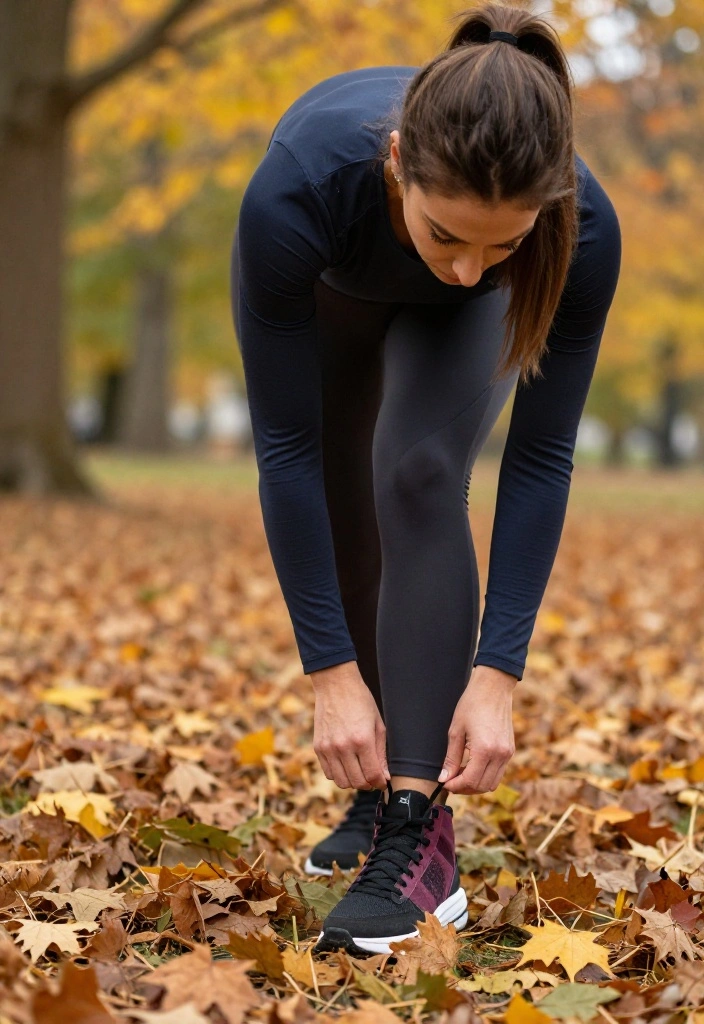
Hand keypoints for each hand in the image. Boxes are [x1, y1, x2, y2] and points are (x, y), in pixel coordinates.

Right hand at [310, 661, 389, 790]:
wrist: (336, 685)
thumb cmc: (361, 702)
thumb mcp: (378, 725)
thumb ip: (381, 753)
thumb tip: (384, 776)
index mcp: (362, 740)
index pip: (372, 775)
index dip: (380, 782)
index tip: (382, 781)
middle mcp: (343, 747)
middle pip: (357, 782)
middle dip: (368, 784)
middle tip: (372, 777)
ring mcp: (328, 748)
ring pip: (341, 782)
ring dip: (352, 781)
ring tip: (359, 772)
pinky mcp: (318, 747)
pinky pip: (328, 772)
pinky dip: (338, 774)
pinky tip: (345, 765)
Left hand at [438, 667, 516, 794]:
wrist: (493, 687)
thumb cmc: (472, 704)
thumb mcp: (456, 731)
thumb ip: (450, 758)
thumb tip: (444, 778)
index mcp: (485, 750)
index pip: (470, 780)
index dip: (455, 786)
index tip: (445, 783)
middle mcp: (500, 755)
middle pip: (482, 786)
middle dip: (465, 788)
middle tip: (451, 781)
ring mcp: (507, 753)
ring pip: (492, 783)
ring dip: (476, 784)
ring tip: (461, 774)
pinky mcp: (510, 750)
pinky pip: (499, 772)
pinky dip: (485, 775)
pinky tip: (472, 766)